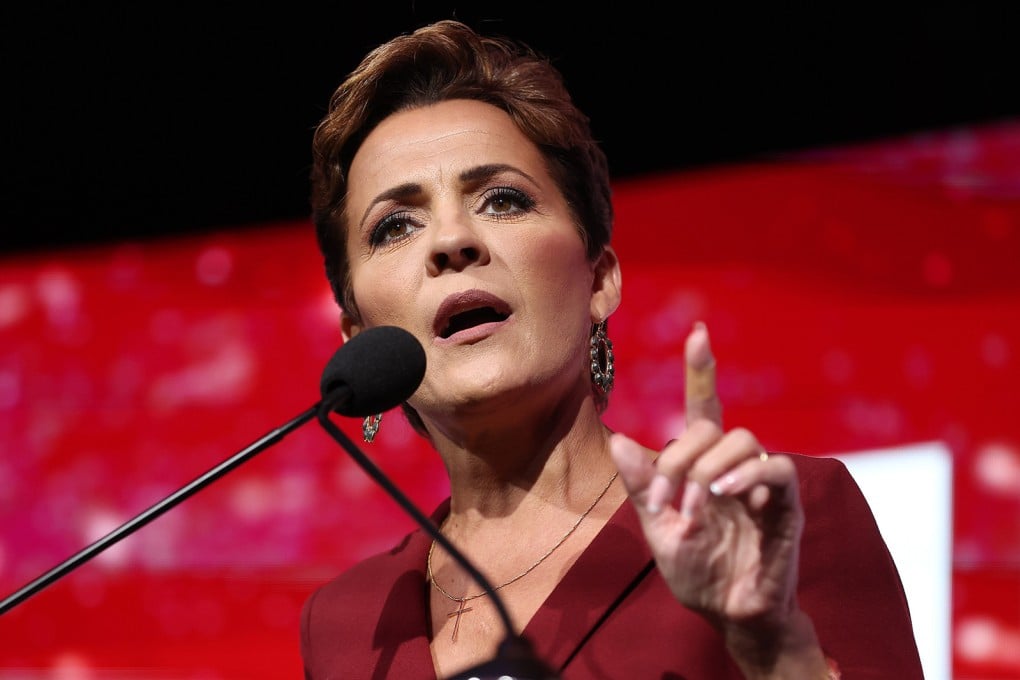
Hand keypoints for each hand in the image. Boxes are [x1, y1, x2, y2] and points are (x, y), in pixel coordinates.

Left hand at [610, 322, 826, 674]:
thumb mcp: (658, 528)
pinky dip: (749, 475)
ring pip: (744, 439)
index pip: (703, 407)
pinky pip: (777, 469)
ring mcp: (761, 483)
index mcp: (703, 464)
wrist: (726, 613)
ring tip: (695, 506)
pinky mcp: (786, 506)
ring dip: (709, 469)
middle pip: (712, 425)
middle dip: (679, 457)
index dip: (701, 371)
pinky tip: (725, 494)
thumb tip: (618, 440)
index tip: (697, 333)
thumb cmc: (696, 569)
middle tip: (664, 500)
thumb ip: (642, 487)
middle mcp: (733, 465)